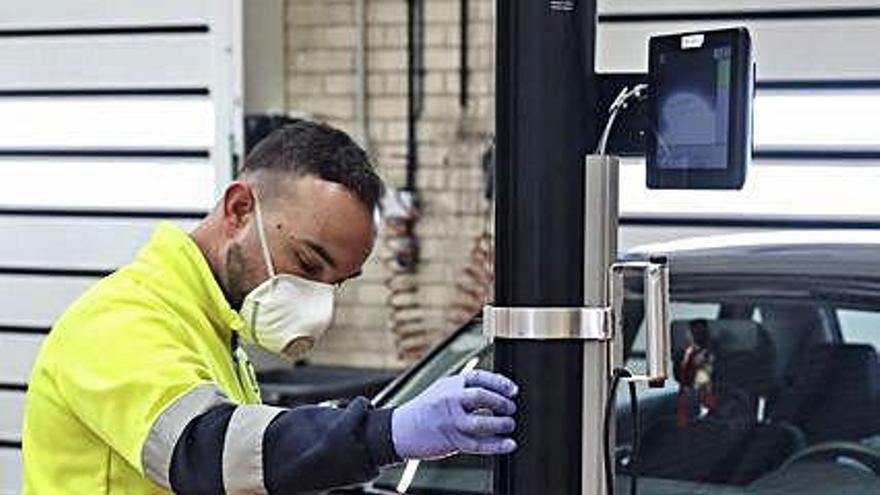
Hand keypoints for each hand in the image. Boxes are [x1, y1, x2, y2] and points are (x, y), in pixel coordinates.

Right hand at [391, 370, 518, 459]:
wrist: (401, 429)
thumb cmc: (426, 409)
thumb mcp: (442, 390)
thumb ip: (464, 389)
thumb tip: (496, 391)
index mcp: (450, 384)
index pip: (479, 378)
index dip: (500, 383)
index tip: (513, 390)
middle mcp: (449, 400)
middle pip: (480, 397)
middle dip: (501, 402)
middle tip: (511, 407)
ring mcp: (450, 421)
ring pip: (481, 423)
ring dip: (501, 424)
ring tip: (509, 424)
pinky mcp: (451, 440)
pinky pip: (478, 444)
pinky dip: (496, 445)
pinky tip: (508, 444)